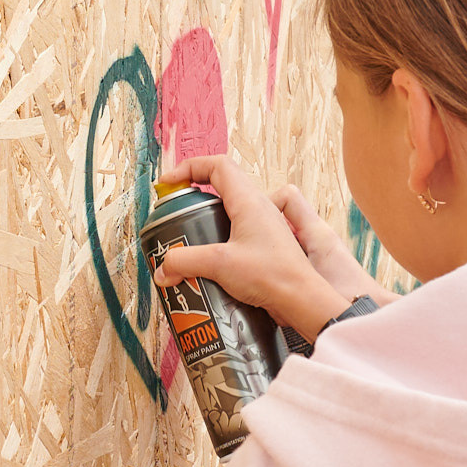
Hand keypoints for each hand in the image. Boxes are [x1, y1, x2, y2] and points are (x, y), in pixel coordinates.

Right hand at [149, 156, 362, 344]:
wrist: (302, 300)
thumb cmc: (272, 275)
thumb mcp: (220, 264)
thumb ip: (185, 261)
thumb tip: (164, 267)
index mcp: (248, 200)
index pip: (217, 166)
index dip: (190, 168)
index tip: (169, 183)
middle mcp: (258, 207)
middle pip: (222, 186)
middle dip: (194, 195)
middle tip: (176, 212)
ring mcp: (264, 226)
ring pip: (229, 209)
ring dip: (206, 218)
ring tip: (188, 239)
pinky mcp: (265, 245)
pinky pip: (237, 231)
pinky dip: (218, 238)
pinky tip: (209, 262)